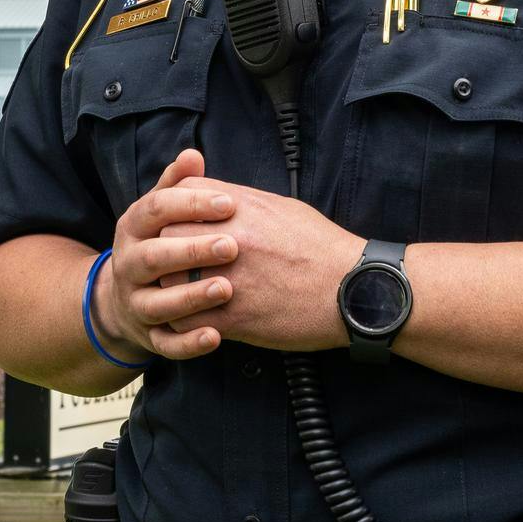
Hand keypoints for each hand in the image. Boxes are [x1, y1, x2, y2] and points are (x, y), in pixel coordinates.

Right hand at [94, 148, 241, 361]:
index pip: (155, 209)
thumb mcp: (160, 213)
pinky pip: (165, 345)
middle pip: (153, 257)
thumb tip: (192, 155)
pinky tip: (216, 336)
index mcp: (132, 228)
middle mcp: (128, 265)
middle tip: (232, 245)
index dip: (190, 205)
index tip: (229, 202)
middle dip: (191, 250)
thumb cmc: (157, 243)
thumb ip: (177, 186)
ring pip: (157, 304)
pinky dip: (189, 343)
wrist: (126, 298)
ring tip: (227, 288)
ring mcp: (136, 303)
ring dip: (191, 297)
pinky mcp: (148, 337)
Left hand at [160, 170, 361, 352]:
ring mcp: (230, 278)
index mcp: (242, 209)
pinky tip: (195, 320)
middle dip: (166, 249)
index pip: (181, 198)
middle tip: (174, 262)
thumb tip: (214, 199)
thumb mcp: (281, 208)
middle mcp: (231, 239)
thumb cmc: (322, 248)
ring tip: (181, 292)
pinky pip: (188, 321)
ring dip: (171, 288)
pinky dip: (185, 323)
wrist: (356, 290)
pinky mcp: (236, 319)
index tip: (178, 224)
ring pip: (171, 282)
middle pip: (168, 237)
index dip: (174, 211)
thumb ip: (241, 201)